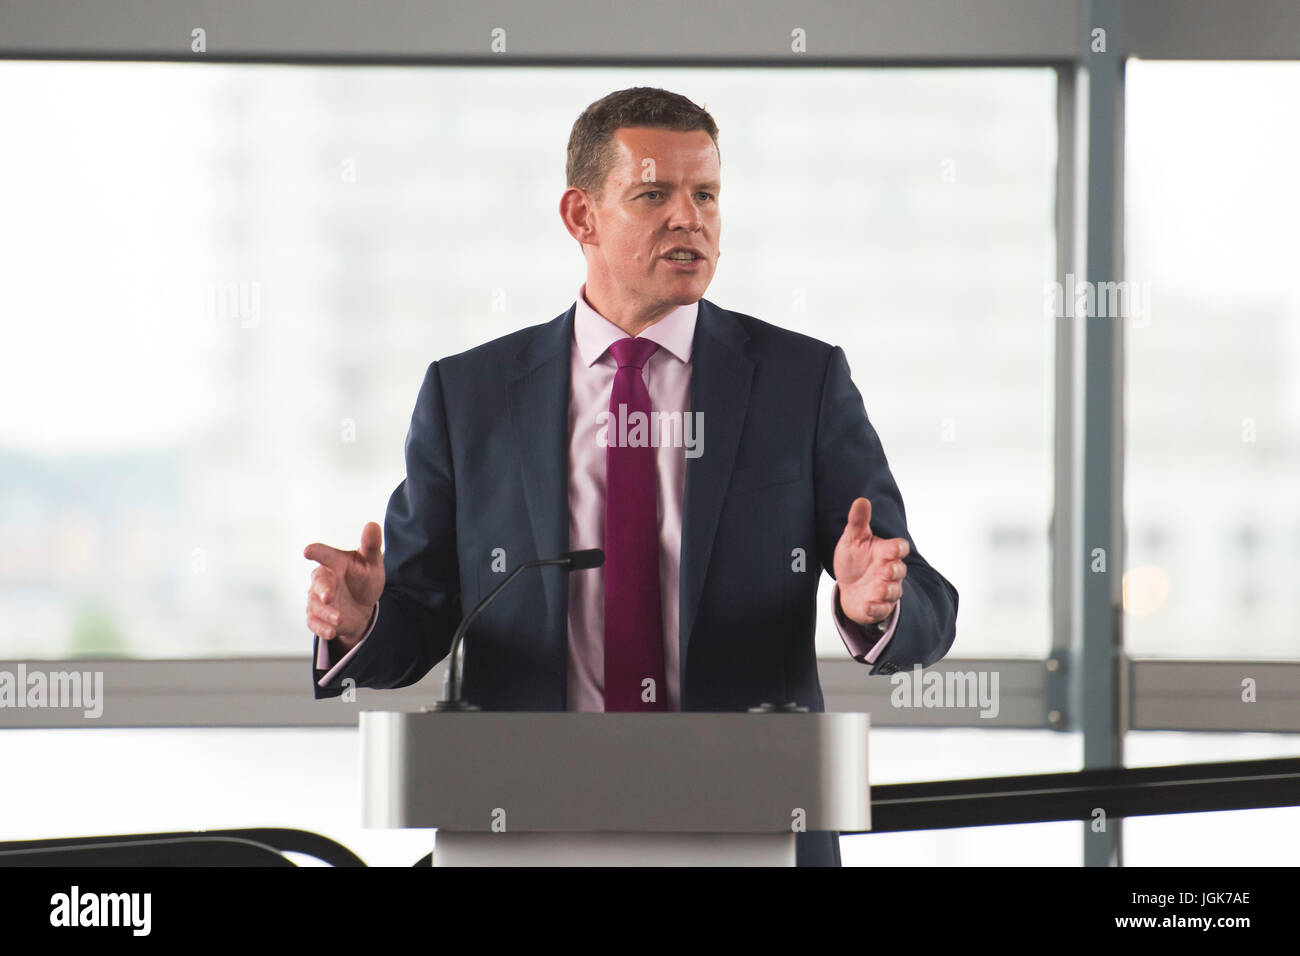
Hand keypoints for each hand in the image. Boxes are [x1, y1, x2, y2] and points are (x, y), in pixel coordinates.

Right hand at [303, 522, 384, 649]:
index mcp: (334, 562)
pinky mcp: (318, 617)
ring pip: (316, 605)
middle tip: (329, 596)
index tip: (308, 551)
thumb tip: (373, 524)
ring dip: (326, 613)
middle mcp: (323, 579)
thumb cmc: (364, 577)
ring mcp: (318, 599)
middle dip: (322, 589)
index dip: (316, 552)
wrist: (363, 604)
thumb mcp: (372, 562)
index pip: (324, 554)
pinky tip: (332, 632)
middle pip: (318, 582)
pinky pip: (314, 623)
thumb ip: (371, 545)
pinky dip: (322, 628)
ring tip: (339, 618)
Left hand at [833, 497, 908, 626]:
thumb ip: (858, 521)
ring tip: (878, 589)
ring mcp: (885, 590)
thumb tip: (861, 500)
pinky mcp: (877, 606)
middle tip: (886, 569)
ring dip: (888, 591)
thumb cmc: (855, 559)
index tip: (894, 548)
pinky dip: (877, 608)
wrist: (847, 586)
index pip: (900, 548)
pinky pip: (882, 609)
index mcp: (885, 552)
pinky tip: (869, 605)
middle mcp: (889, 571)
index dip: (899, 548)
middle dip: (895, 571)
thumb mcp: (853, 539)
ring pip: (894, 592)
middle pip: (900, 571)